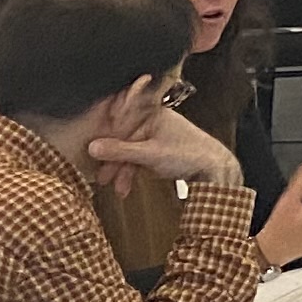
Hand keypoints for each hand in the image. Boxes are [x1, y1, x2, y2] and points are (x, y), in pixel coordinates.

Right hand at [87, 104, 240, 190]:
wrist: (213, 169)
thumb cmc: (188, 153)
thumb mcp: (149, 153)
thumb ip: (121, 150)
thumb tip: (92, 147)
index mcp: (151, 114)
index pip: (120, 117)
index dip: (103, 132)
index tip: (88, 145)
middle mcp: (152, 122)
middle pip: (122, 138)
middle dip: (111, 159)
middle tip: (101, 176)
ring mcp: (154, 136)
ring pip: (129, 151)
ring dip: (120, 170)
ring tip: (114, 187)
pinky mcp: (156, 150)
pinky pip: (137, 159)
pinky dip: (131, 173)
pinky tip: (125, 187)